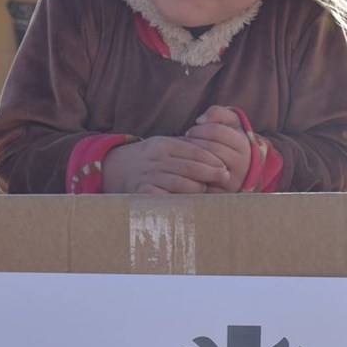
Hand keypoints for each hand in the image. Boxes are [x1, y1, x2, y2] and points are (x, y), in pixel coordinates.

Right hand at [102, 136, 230, 193]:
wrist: (120, 168)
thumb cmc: (154, 159)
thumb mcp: (167, 146)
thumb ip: (189, 148)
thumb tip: (220, 158)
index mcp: (163, 144)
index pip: (194, 150)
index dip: (212, 159)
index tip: (225, 166)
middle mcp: (155, 159)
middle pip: (190, 167)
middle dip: (211, 173)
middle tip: (225, 178)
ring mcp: (148, 176)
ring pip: (180, 183)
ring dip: (198, 188)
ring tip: (208, 189)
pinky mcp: (142, 193)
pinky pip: (165, 198)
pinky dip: (179, 200)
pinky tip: (190, 202)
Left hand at [184, 106, 250, 192]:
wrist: (243, 168)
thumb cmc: (230, 140)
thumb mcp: (230, 123)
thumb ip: (218, 113)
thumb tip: (200, 120)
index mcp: (243, 145)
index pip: (218, 132)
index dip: (200, 129)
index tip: (191, 131)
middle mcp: (241, 164)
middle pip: (211, 149)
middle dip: (194, 143)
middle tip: (184, 142)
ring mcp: (232, 180)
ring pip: (206, 165)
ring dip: (191, 157)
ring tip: (186, 153)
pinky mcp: (221, 193)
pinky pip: (202, 182)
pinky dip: (191, 174)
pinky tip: (187, 167)